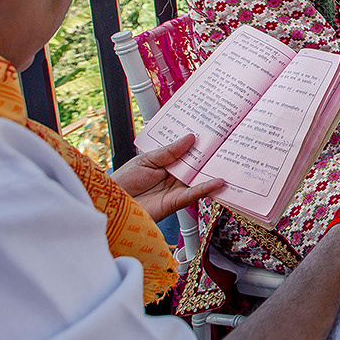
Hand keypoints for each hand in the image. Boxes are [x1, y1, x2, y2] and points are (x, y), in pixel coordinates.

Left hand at [109, 134, 224, 221]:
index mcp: (166, 164)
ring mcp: (175, 190)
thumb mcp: (145, 160)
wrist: (109, 204)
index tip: (216, 134)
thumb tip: (190, 138)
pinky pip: (193, 195)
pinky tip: (218, 182)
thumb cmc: (121, 182)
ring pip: (199, 180)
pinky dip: (206, 188)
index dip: (200, 145)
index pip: (187, 152)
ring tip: (230, 162)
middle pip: (197, 165)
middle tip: (229, 145)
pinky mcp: (174, 203)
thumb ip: (169, 152)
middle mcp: (173, 177)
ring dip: (214, 172)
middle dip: (212, 157)